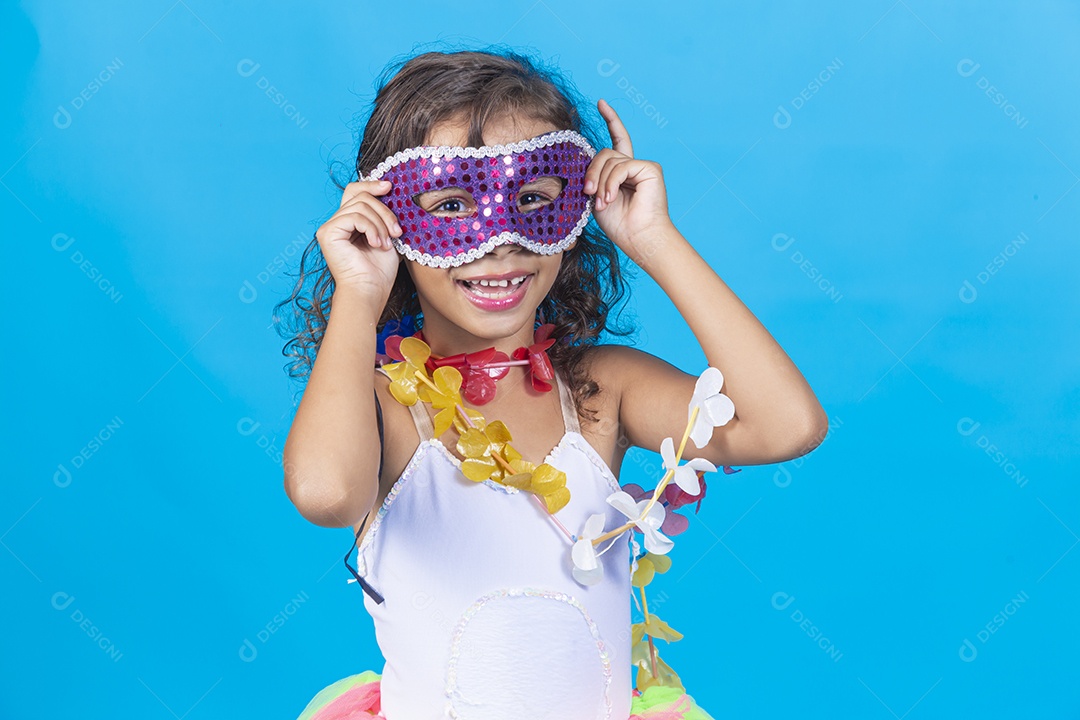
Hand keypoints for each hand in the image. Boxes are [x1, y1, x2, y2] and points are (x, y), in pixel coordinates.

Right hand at [316, 179, 402, 301]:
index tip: (390, 187)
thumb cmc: (379, 271)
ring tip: (386, 243)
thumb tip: (389, 190)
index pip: (355, 192)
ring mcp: (329, 227)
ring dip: (380, 223)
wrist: (370, 291)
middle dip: (384, 210)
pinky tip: (377, 244)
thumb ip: (384, 215)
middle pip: (360, 195)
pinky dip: (371, 228)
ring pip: (360, 205)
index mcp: (349, 222)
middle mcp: (336, 222)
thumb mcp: (387, 236)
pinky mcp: (327, 233)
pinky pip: (354, 216)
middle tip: (397, 231)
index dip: (371, 185)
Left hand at [583, 99, 676, 261]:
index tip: (601, 103)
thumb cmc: (619, 225)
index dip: (611, 120)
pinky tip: (611, 198)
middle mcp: (633, 166)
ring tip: (603, 202)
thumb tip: (583, 164)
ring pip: (610, 159)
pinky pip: (621, 166)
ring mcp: (643, 166)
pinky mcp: (650, 168)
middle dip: (591, 172)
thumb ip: (592, 177)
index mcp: (621, 172)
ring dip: (600, 182)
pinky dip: (611, 183)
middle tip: (587, 192)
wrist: (639, 238)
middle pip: (604, 153)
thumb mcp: (597, 197)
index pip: (616, 140)